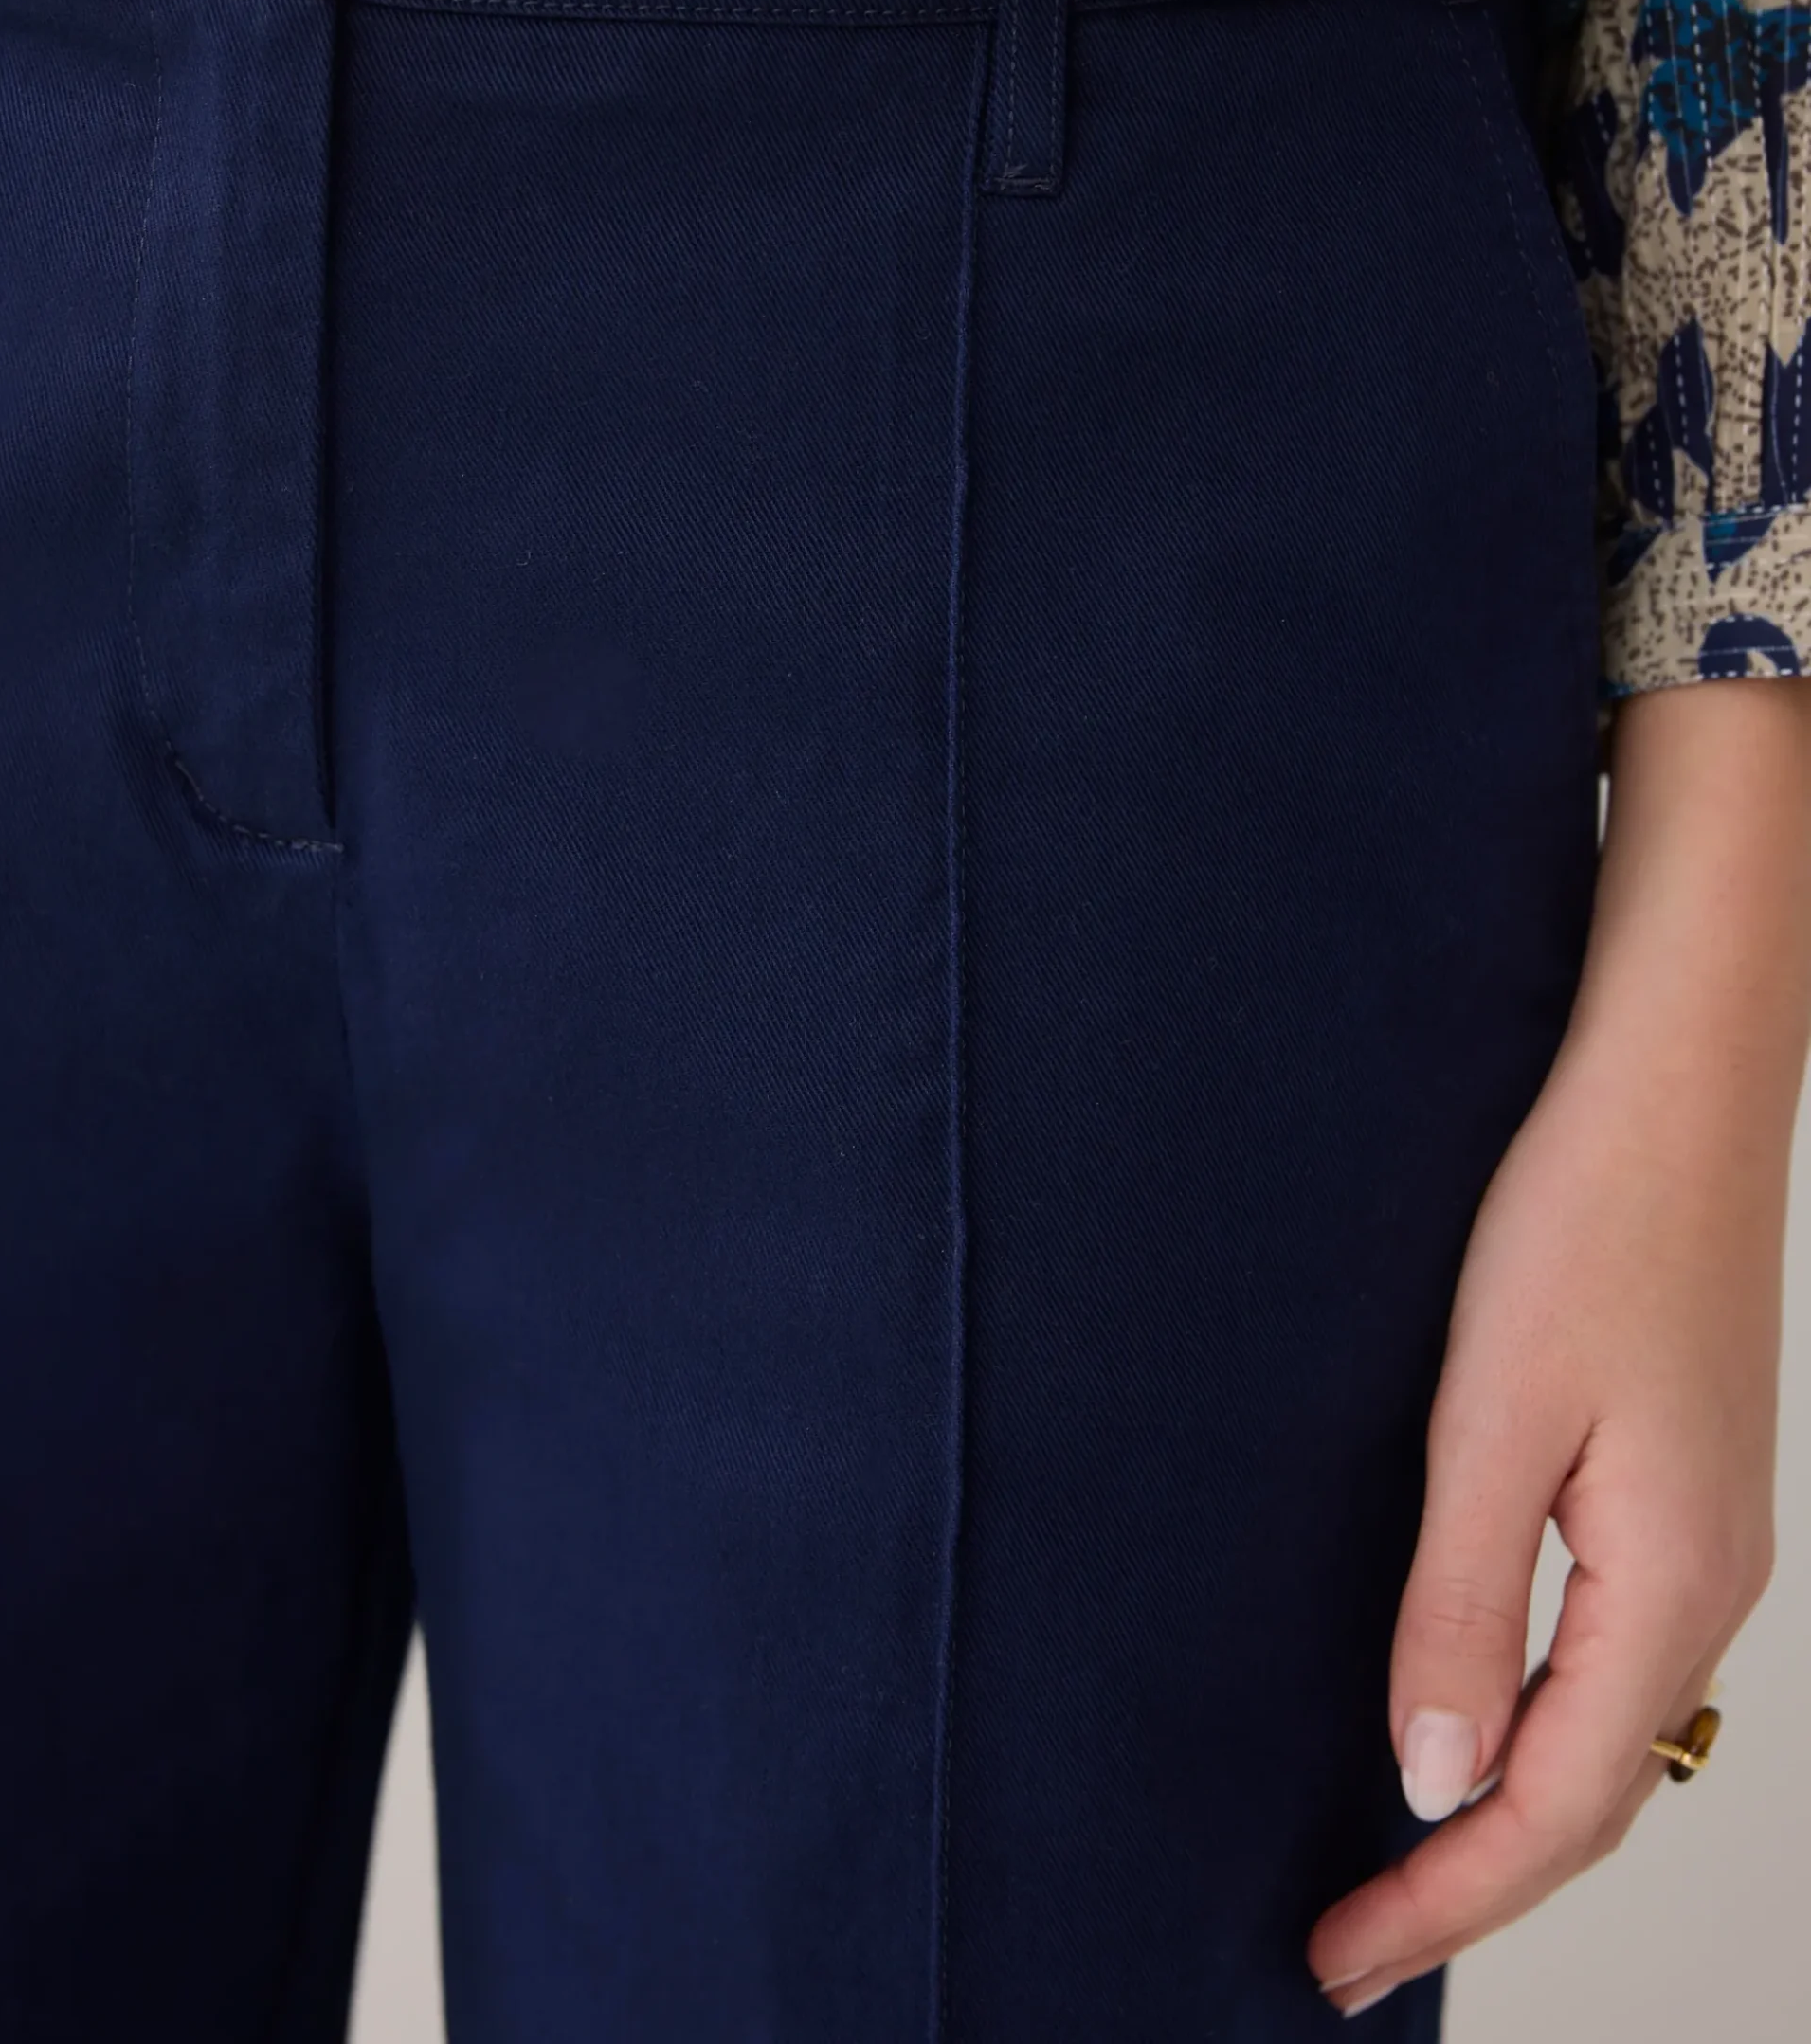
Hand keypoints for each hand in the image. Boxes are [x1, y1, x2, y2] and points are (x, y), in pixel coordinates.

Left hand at [1305, 676, 1810, 2018]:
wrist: (1674, 1088)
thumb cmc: (1587, 1222)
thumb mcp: (1495, 1422)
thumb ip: (1463, 1606)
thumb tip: (1434, 1776)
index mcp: (1668, 1586)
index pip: (1554, 1809)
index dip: (1444, 1901)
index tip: (1339, 1960)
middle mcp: (1705, 1585)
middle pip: (1587, 1790)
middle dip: (1466, 1881)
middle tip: (1344, 1939)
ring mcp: (1699, 1538)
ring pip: (1601, 1727)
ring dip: (1499, 1810)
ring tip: (1391, 1863)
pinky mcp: (1672, 1486)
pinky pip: (1604, 1650)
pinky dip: (1531, 1722)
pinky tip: (1468, 1719)